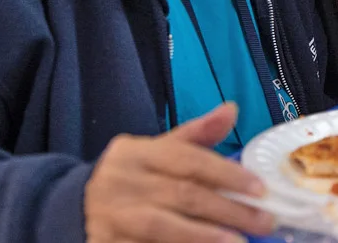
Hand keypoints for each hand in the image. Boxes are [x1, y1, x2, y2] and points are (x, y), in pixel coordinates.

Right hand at [85, 103, 274, 242]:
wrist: (73, 207)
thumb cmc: (131, 176)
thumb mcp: (157, 149)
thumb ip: (196, 135)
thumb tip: (232, 109)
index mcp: (137, 152)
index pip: (188, 160)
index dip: (227, 174)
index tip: (260, 189)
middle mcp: (123, 182)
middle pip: (183, 195)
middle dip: (228, 210)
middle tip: (264, 221)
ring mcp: (112, 216)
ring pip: (162, 226)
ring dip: (204, 236)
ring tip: (239, 242)